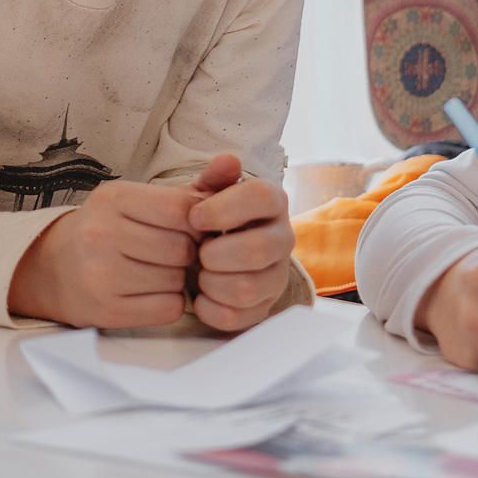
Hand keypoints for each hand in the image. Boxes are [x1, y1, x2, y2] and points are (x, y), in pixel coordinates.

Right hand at [7, 178, 200, 327]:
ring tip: (157, 272)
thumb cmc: (109, 230)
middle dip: (186, 254)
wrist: (52, 268)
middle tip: (172, 254)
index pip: (182, 209)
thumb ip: (192, 187)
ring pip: (176, 280)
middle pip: (181, 248)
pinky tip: (150, 294)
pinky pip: (167, 309)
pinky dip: (168, 303)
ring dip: (177, 280)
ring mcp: (101, 274)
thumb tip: (233, 162)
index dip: (197, 223)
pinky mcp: (105, 309)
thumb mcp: (142, 200)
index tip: (190, 229)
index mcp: (113, 198)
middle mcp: (102, 233)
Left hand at [186, 154, 292, 331]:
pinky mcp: (264, 308)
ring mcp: (277, 276)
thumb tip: (228, 160)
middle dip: (216, 253)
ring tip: (200, 273)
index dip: (224, 208)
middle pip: (257, 249)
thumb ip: (215, 178)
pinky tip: (202, 295)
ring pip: (248, 287)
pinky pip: (238, 317)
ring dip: (212, 282)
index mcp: (271, 202)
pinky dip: (211, 308)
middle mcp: (282, 238)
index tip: (194, 217)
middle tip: (198, 252)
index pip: (261, 198)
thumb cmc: (207, 220)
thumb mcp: (205, 193)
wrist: (207, 255)